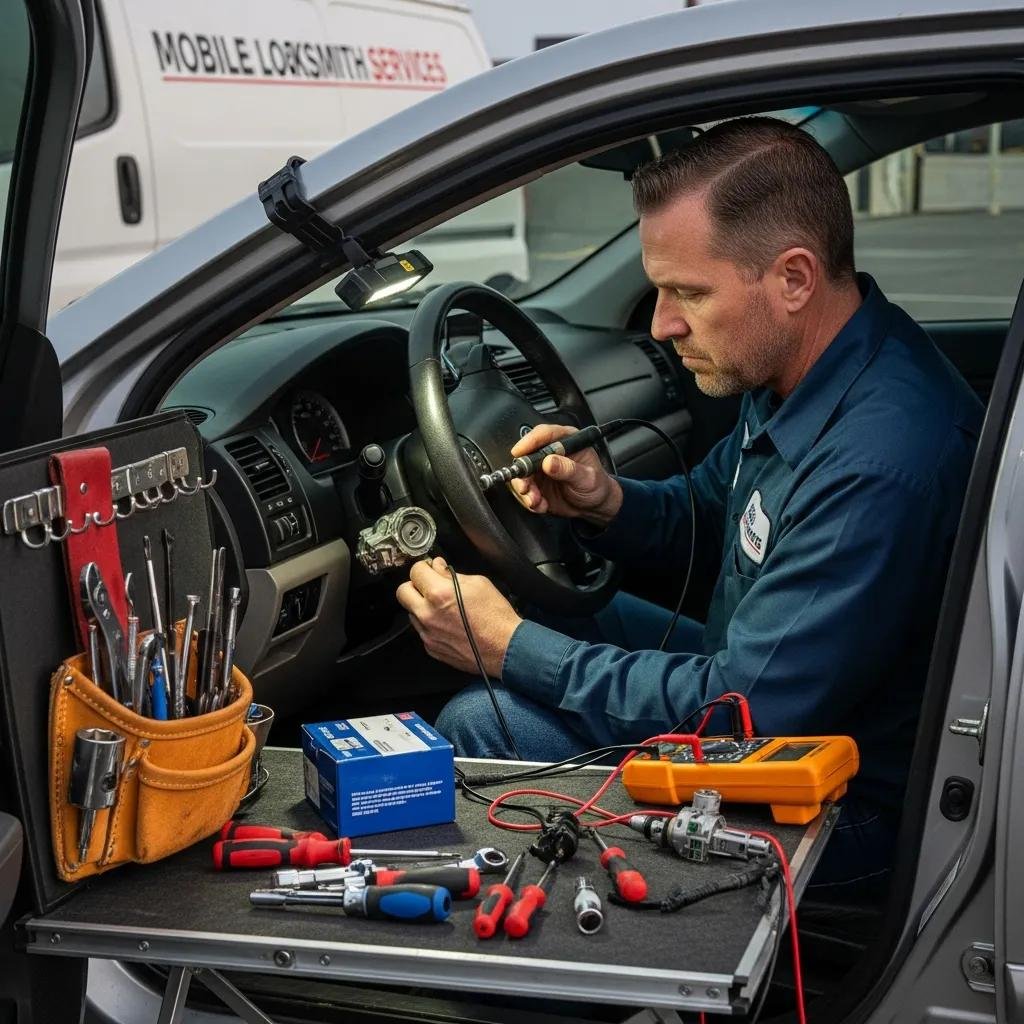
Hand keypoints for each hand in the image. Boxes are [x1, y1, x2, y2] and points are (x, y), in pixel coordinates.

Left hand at [395, 556, 521, 676]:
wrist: (506, 648)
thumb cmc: (496, 617)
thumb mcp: (479, 583)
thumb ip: (452, 574)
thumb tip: (438, 568)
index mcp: (439, 594)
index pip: (415, 571)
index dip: (424, 567)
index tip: (431, 568)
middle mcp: (428, 614)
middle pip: (402, 592)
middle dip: (415, 585)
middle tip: (429, 585)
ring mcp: (428, 633)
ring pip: (411, 612)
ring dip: (422, 606)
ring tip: (443, 607)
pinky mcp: (431, 648)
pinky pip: (422, 631)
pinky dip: (430, 624)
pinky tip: (447, 623)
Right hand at [509, 424, 622, 526]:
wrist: (595, 505)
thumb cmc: (596, 485)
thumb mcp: (587, 478)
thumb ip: (569, 469)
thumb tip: (549, 461)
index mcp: (565, 441)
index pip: (544, 434)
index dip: (529, 441)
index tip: (519, 452)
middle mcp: (550, 452)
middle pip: (526, 455)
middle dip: (522, 473)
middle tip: (525, 487)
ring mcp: (541, 469)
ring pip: (522, 475)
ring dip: (525, 490)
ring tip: (536, 501)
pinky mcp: (536, 484)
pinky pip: (524, 491)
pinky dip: (529, 500)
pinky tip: (541, 505)